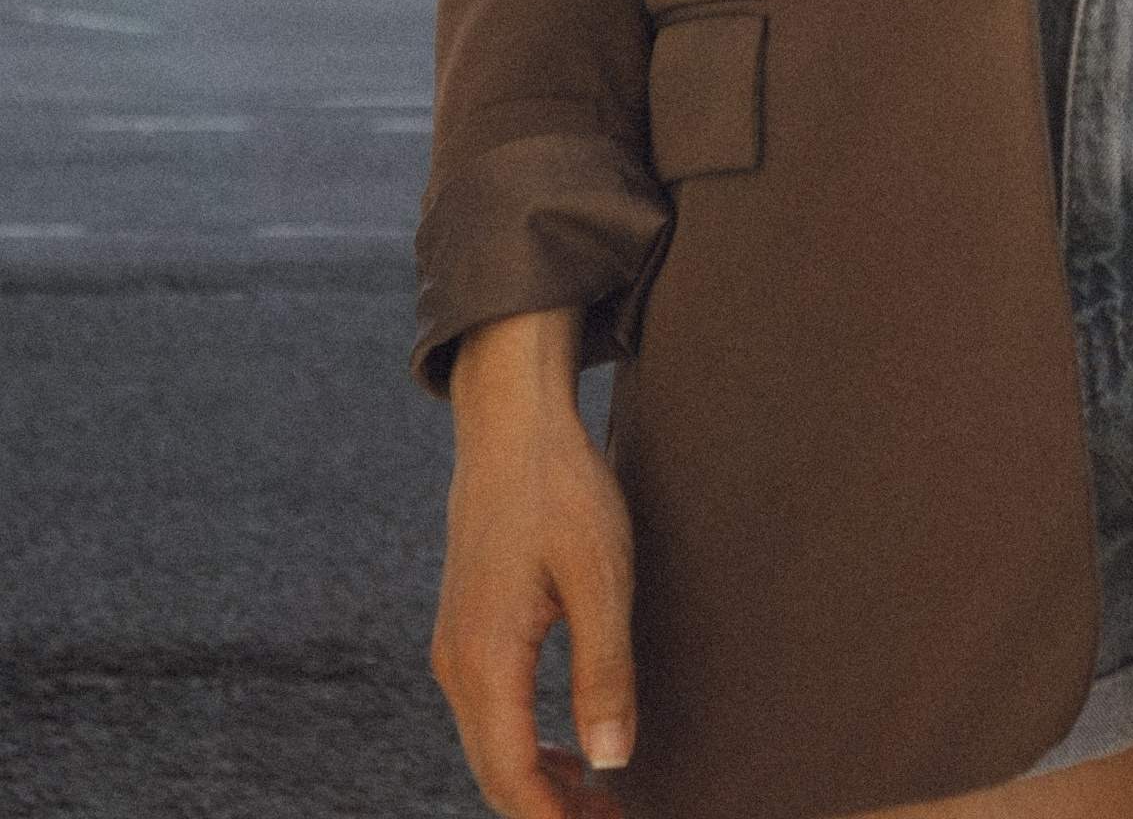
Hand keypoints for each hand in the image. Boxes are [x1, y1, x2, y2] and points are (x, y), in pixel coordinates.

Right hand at [432, 309, 636, 814]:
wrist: (510, 421)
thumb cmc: (560, 489)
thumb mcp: (601, 577)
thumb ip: (605, 672)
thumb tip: (611, 762)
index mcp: (486, 658)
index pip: (512, 777)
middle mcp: (456, 663)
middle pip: (495, 773)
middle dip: (549, 810)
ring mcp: (454, 646)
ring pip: (490, 746)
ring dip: (538, 781)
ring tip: (598, 797)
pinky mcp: (465, 627)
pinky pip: (488, 711)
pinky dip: (525, 744)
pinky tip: (567, 744)